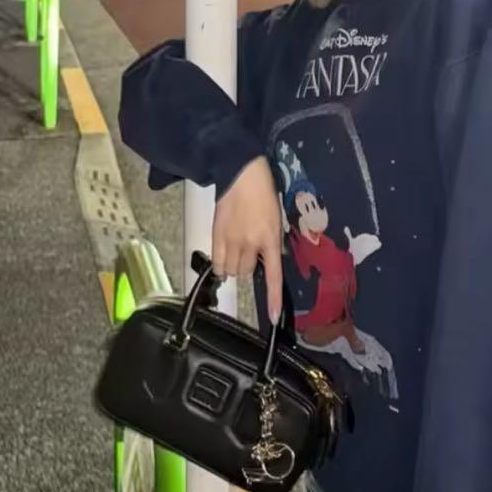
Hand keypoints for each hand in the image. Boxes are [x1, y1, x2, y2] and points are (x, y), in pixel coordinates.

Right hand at [212, 156, 283, 321]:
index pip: (273, 275)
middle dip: (248, 266)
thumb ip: (270, 241)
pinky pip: (217, 263)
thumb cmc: (264, 193)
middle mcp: (251, 243)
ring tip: (236, 252)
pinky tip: (224, 259)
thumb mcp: (275, 219)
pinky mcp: (216, 235)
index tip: (274, 318)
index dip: (273, 298)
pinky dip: (221, 265)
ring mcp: (231, 241)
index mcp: (271, 238)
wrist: (241, 173)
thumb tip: (265, 260)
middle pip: (246, 272)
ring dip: (234, 266)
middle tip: (250, 252)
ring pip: (231, 271)